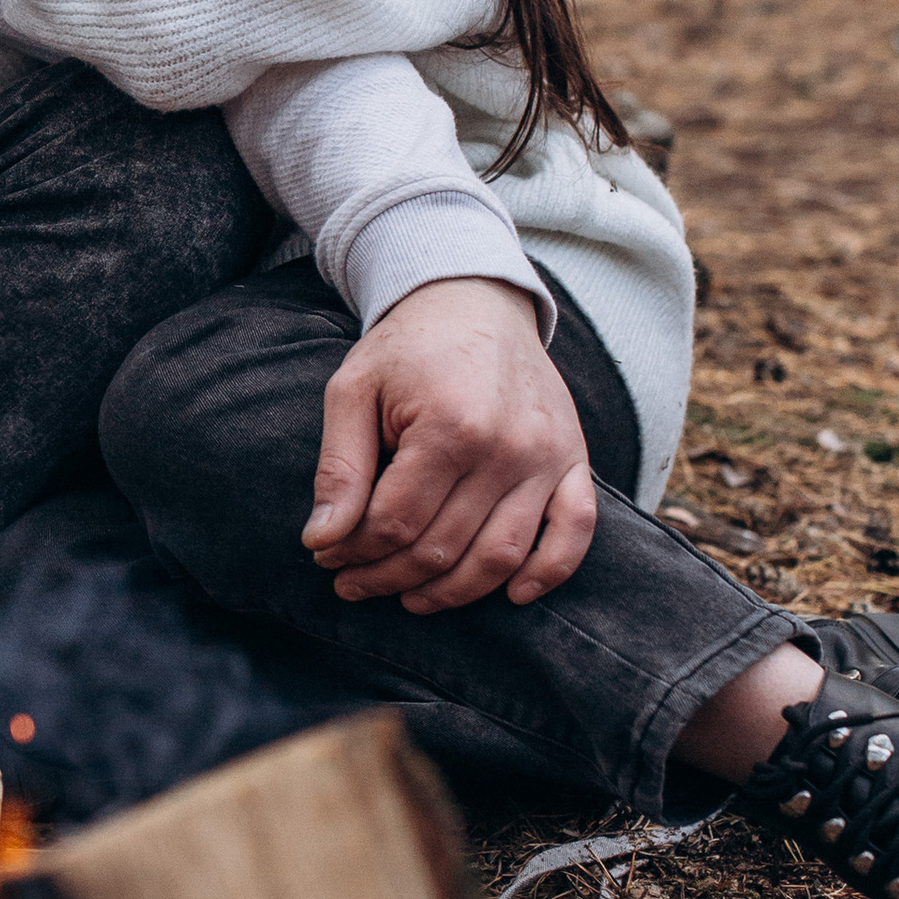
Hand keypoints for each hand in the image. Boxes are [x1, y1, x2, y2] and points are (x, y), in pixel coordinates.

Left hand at [303, 278, 595, 612]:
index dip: (354, 551)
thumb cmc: (408, 348)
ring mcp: (548, 457)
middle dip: (387, 576)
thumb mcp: (353, 390)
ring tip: (409, 597)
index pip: (396, 522)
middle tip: (353, 582)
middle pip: (442, 547)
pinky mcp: (574, 459)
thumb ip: (339, 466)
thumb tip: (323, 539)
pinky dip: (547, 573)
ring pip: (500, 557)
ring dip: (451, 593)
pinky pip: (574, 532)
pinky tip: (509, 595)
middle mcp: (508, 448)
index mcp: (450, 425)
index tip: (326, 556)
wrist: (475, 300)